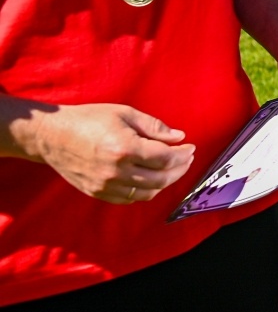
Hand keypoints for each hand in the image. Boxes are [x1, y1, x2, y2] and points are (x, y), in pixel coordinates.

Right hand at [30, 104, 195, 202]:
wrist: (52, 135)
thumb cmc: (89, 119)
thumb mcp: (125, 113)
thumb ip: (155, 127)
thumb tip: (179, 137)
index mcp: (125, 148)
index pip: (166, 158)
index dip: (183, 154)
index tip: (191, 147)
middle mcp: (116, 171)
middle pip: (161, 179)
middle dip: (179, 169)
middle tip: (186, 159)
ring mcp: (106, 185)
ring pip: (148, 192)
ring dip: (165, 182)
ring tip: (172, 168)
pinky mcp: (97, 192)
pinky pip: (130, 198)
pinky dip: (146, 190)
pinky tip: (151, 178)